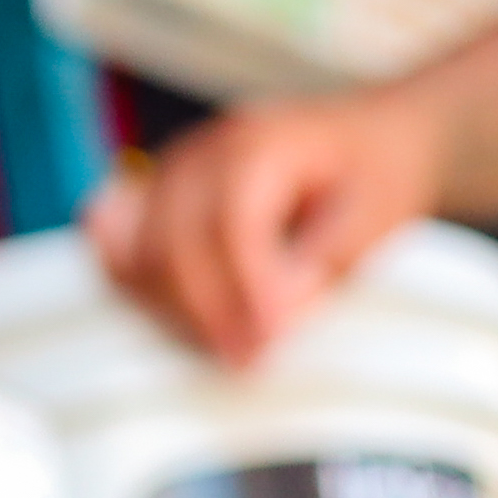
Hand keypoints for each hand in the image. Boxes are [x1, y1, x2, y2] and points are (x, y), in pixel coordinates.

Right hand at [87, 86, 437, 363]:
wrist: (375, 135)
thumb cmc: (377, 174)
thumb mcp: (375, 219)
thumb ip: (322, 265)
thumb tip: (272, 320)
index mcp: (261, 144)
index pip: (229, 224)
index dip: (244, 291)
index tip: (268, 344)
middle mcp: (206, 150)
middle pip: (173, 244)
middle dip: (210, 315)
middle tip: (253, 361)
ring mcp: (174, 169)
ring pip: (139, 252)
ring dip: (178, 312)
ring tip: (232, 345)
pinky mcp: (160, 193)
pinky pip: (120, 246)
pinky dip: (143, 289)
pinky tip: (184, 316)